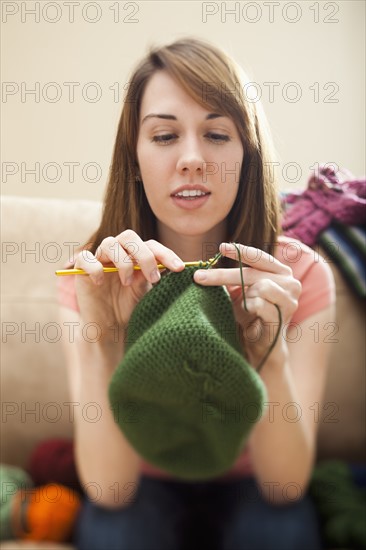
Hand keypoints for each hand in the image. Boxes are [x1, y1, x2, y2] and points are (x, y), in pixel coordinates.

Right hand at [73, 230, 184, 353]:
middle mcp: (117, 253)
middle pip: (129, 237)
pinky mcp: (82, 270)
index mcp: (134, 255)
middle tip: (152, 277)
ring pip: (109, 243)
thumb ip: (153, 275)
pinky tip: (101, 283)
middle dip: (144, 255)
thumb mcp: (145, 291)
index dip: (165, 253)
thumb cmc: (129, 308)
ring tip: (127, 283)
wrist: (110, 327)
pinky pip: (86, 258)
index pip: (150, 245)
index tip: (179, 268)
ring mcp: (99, 260)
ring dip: (122, 262)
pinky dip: (95, 269)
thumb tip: (173, 265)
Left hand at [193, 242, 301, 368]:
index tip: (221, 247)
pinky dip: (249, 307)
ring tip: (243, 306)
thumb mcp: (241, 292)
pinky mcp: (283, 316)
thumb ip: (234, 276)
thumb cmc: (251, 316)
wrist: (261, 346)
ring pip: (259, 286)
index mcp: (282, 273)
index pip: (260, 257)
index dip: (241, 251)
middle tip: (199, 277)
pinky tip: (248, 313)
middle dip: (223, 275)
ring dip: (243, 296)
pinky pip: (259, 304)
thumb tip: (207, 263)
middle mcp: (291, 283)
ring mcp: (290, 300)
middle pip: (251, 273)